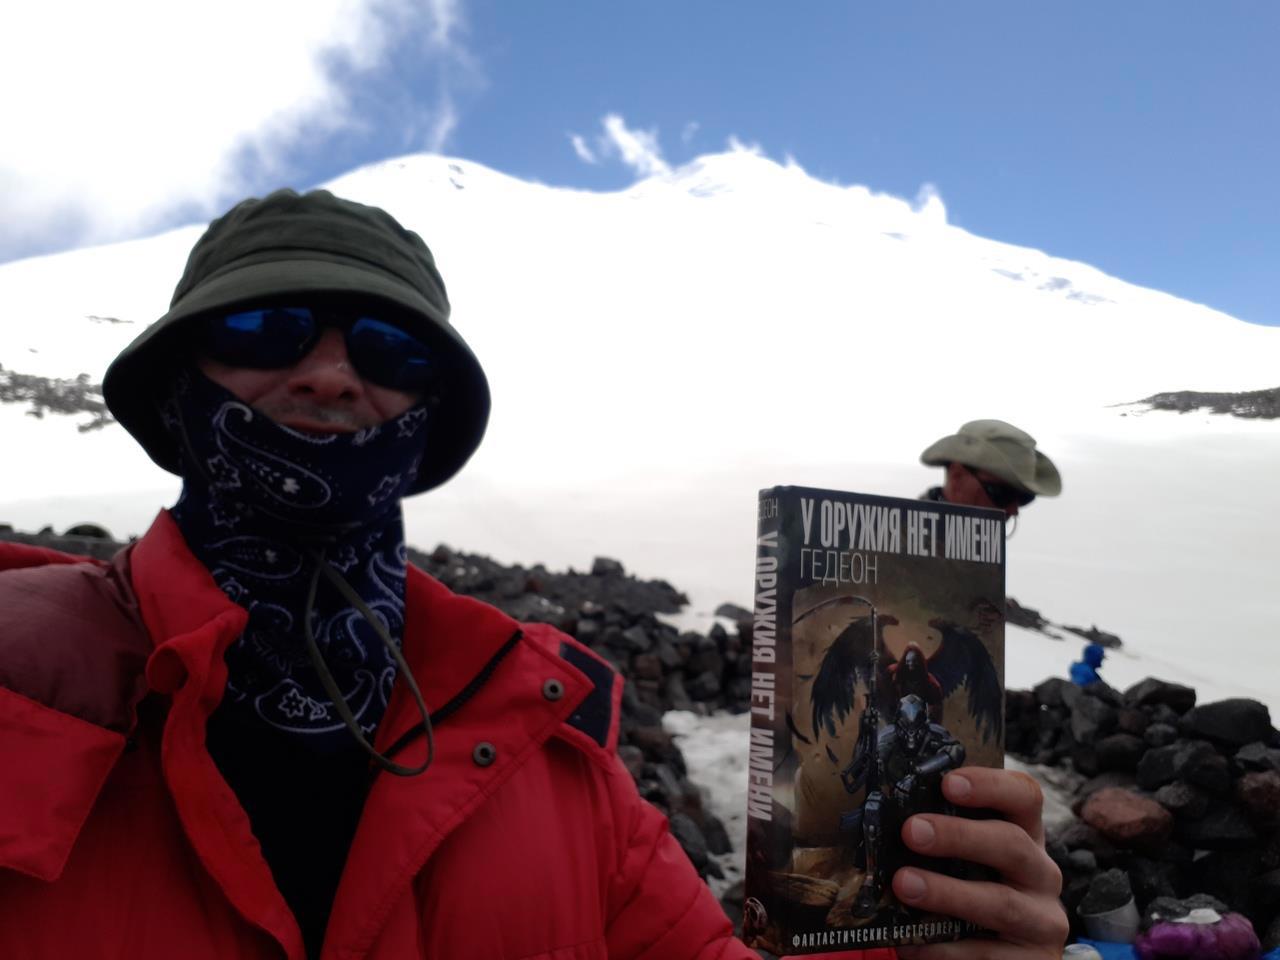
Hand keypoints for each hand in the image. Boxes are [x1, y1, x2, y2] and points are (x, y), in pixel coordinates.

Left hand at [892, 766, 1068, 959]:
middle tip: (912, 831)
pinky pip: (986, 954)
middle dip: (959, 836)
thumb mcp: (963, 861)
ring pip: (1001, 902)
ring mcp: (1042, 920)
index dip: (990, 785)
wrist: (993, 958)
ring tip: (904, 884)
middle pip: (1012, 844)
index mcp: (1025, 834)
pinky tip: (910, 942)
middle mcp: (1041, 874)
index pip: (1024, 796)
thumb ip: (939, 840)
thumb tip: (881, 822)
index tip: (948, 783)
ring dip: (947, 892)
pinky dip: (943, 948)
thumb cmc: (968, 892)